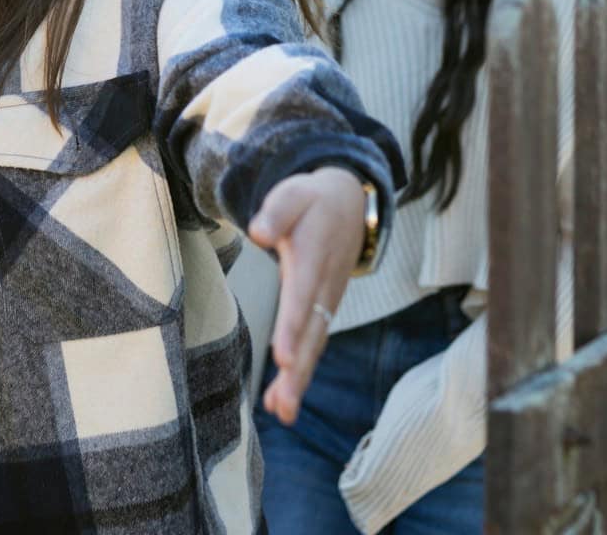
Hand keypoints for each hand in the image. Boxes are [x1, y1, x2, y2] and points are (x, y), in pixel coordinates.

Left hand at [249, 166, 367, 424]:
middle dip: (298, 371)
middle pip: (312, 334)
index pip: (302, 298)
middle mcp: (324, 288)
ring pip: (315, 346)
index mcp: (314, 261)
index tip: (283, 357)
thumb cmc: (311, 201)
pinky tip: (280, 401)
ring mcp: (326, 302)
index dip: (293, 327)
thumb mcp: (292, 195)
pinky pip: (313, 345)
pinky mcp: (322, 311)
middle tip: (283, 404)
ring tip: (281, 412)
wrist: (348, 203)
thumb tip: (258, 231)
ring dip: (299, 380)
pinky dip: (300, 374)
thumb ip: (276, 212)